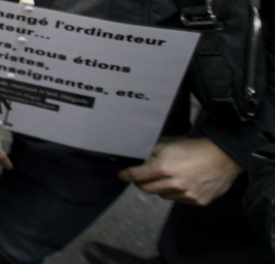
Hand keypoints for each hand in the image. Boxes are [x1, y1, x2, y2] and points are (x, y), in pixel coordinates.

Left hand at [118, 138, 242, 205]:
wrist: (223, 157)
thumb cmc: (195, 148)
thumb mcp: (168, 143)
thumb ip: (150, 150)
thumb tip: (135, 151)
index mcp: (163, 168)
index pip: (136, 176)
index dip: (125, 175)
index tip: (121, 175)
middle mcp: (173, 184)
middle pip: (146, 189)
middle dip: (140, 183)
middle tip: (139, 177)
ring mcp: (186, 194)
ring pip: (163, 195)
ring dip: (160, 187)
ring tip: (167, 177)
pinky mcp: (197, 201)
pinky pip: (179, 199)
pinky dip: (176, 193)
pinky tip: (182, 182)